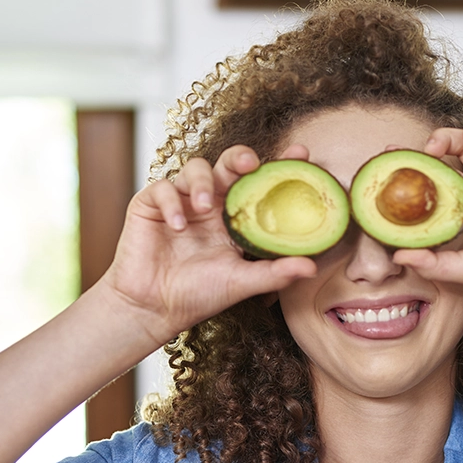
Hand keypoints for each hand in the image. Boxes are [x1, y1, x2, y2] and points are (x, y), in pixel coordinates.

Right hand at [98, 145, 316, 343]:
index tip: (301, 153)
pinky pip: (163, 188)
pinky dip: (172, 203)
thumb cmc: (199, 294)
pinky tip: (177, 227)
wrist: (154, 309)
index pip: (259, 184)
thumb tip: (312, 267)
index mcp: (235, 217)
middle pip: (229, 164)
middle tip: (249, 163)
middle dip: (240, 156)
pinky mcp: (151, 204)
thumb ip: (274, 273)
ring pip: (196, 168)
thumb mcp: (241, 282)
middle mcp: (211, 203)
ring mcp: (181, 201)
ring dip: (203, 184)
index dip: (278, 166)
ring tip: (205, 207)